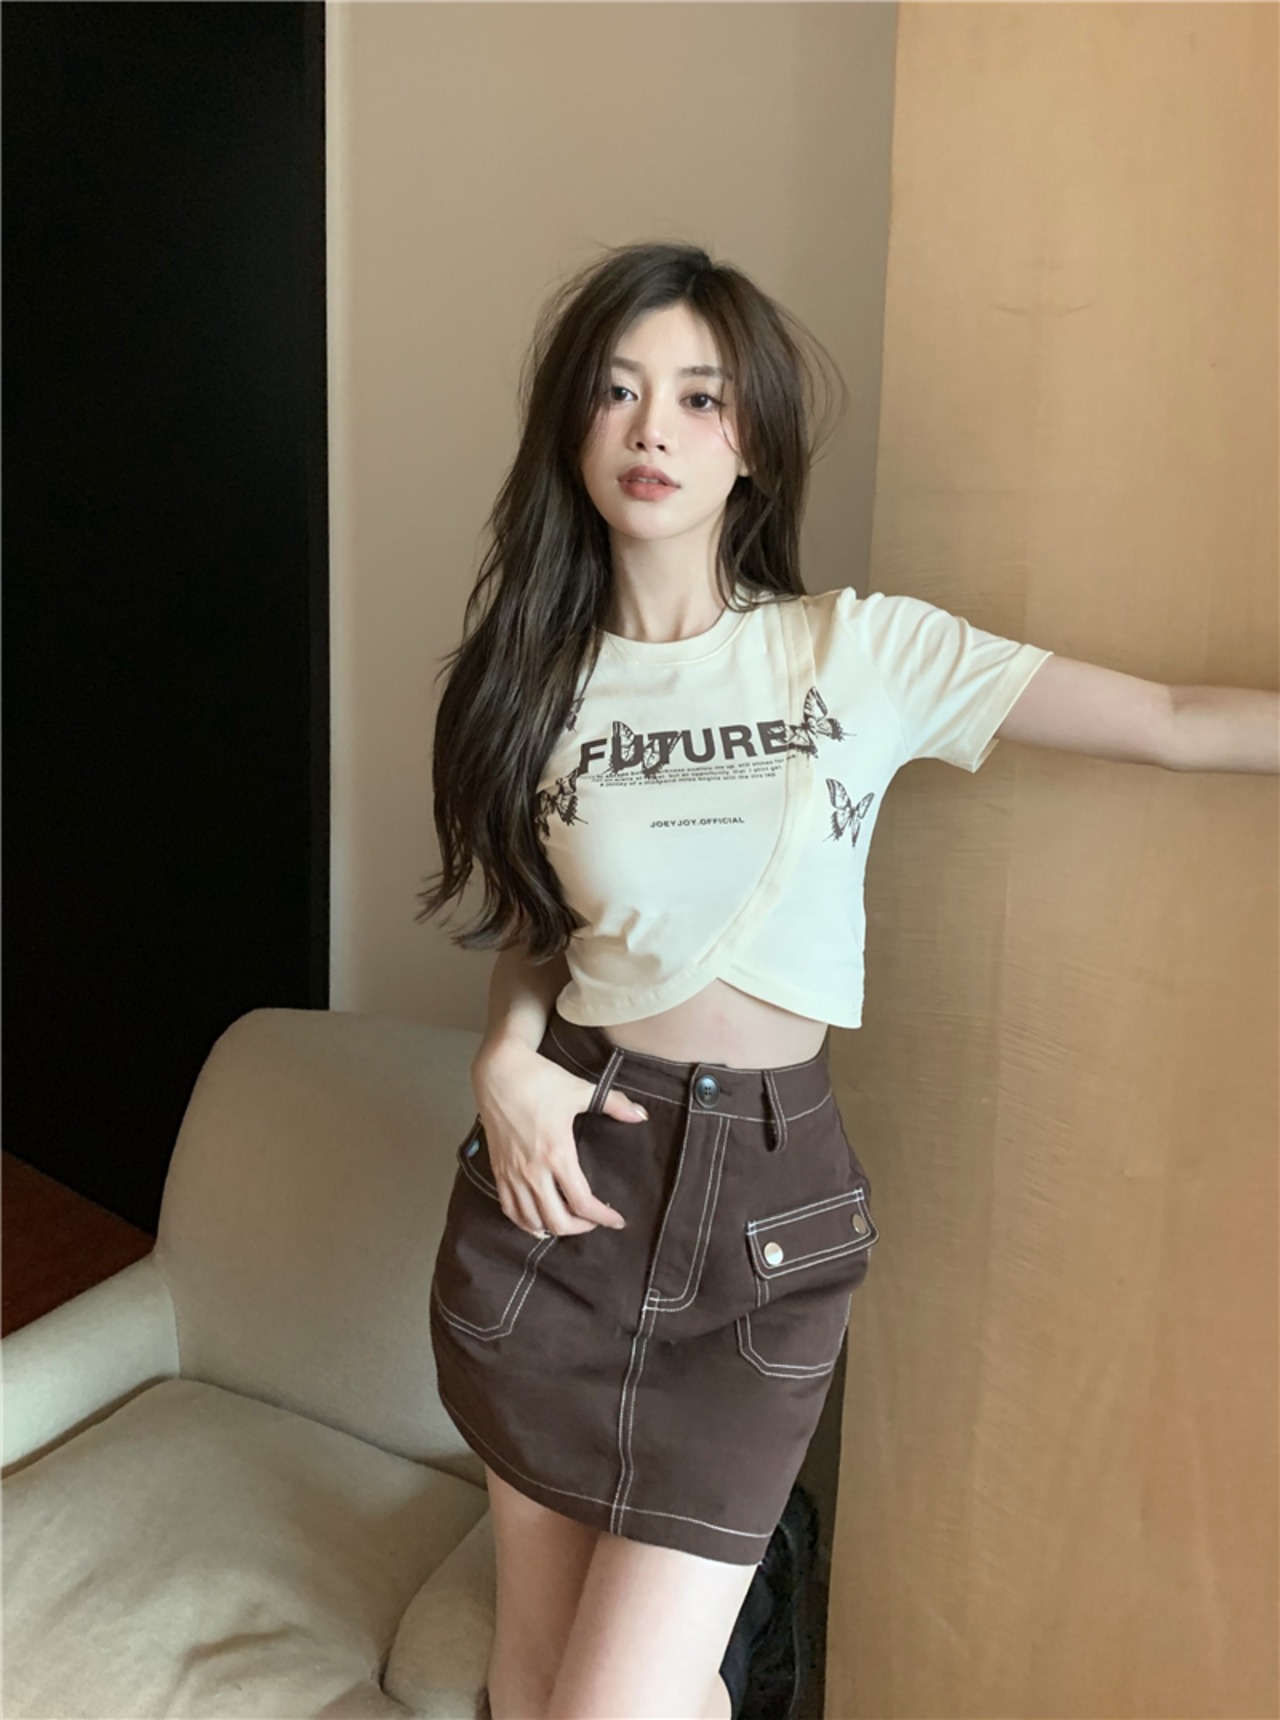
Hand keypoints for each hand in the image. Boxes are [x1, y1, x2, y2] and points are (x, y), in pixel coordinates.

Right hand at [470, 1040, 647, 1236]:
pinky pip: (509, 1208)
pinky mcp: (498, 1169)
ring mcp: (512, 1172)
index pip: (582, 1202)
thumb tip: (640, 1115)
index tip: (616, 1220)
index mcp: (557, 1154)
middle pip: (557, 1220)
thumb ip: (614, 1104)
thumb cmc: (540, 1080)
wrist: (499, 1071)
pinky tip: (535, 1223)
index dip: (602, 1217)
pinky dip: (524, 1222)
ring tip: (569, 1222)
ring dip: (553, 1227)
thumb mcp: (581, 1090)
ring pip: (532, 1219)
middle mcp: (533, 1170)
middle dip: (580, 1227)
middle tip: (594, 1221)